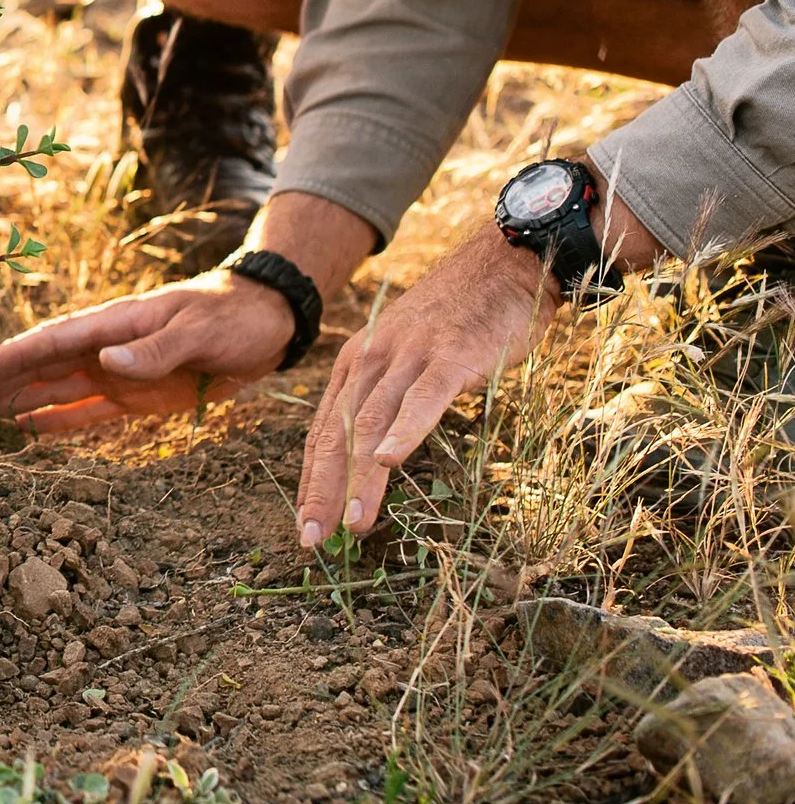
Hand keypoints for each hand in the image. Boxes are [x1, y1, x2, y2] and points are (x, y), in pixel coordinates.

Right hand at [0, 271, 295, 430]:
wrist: (267, 324)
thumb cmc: (231, 318)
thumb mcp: (198, 331)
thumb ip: (153, 350)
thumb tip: (105, 362)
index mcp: (114, 325)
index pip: (52, 342)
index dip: (12, 358)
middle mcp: (105, 349)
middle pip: (39, 368)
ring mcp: (117, 374)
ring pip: (53, 391)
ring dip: (14, 403)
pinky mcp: (137, 398)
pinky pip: (87, 412)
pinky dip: (55, 422)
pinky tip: (25, 430)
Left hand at [294, 231, 554, 547]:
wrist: (500, 265)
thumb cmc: (457, 319)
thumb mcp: (406, 356)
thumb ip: (386, 396)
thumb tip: (371, 453)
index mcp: (357, 363)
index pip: (323, 430)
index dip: (310, 479)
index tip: (303, 523)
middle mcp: (372, 359)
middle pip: (337, 433)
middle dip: (321, 490)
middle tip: (311, 539)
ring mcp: (409, 357)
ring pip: (373, 424)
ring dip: (359, 478)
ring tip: (350, 523)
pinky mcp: (449, 358)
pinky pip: (422, 400)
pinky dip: (404, 431)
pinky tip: (389, 462)